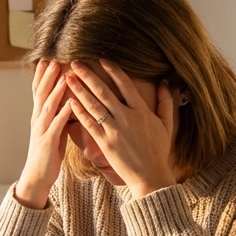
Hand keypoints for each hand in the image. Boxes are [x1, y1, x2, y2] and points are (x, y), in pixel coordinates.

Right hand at [14, 60, 73, 208]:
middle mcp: (38, 120)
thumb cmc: (48, 152)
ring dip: (55, 90)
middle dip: (47, 76)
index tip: (47, 58)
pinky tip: (71, 104)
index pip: (39, 90)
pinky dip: (63, 114)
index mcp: (39, 116)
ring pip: (47, 106)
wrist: (38, 176)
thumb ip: (57, 113)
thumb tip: (67, 98)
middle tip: (53, 59)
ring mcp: (42, 130)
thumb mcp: (52, 129)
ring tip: (63, 76)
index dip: (42, 74)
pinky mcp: (48, 142)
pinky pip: (56, 125)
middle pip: (41, 93)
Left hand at [66, 60, 176, 198]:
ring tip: (68, 77)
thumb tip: (166, 82)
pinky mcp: (105, 143)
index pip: (125, 84)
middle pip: (104, 91)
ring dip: (79, 90)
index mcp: (142, 111)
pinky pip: (89, 124)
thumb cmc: (158, 151)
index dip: (112, 70)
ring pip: (94, 105)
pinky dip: (79, 111)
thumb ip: (165, 102)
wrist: (150, 176)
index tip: (101, 59)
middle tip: (76, 62)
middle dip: (88, 75)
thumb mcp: (166, 125)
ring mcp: (114, 130)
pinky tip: (70, 101)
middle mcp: (127, 117)